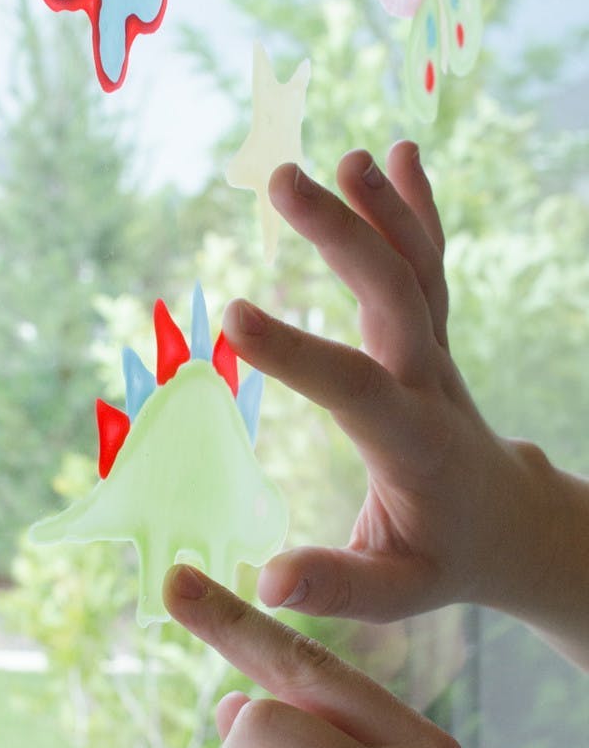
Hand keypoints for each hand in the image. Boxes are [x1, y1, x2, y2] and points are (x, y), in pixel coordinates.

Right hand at [226, 146, 588, 662]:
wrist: (516, 527)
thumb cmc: (445, 560)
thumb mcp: (397, 591)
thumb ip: (337, 586)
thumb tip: (266, 583)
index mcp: (413, 442)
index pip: (354, 386)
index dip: (296, 351)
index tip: (232, 316)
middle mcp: (428, 383)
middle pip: (393, 294)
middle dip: (340, 234)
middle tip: (282, 180)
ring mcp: (434, 353)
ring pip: (415, 268)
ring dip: (380, 209)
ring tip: (343, 158)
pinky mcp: (430, 338)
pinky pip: (427, 263)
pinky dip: (414, 208)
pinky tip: (394, 156)